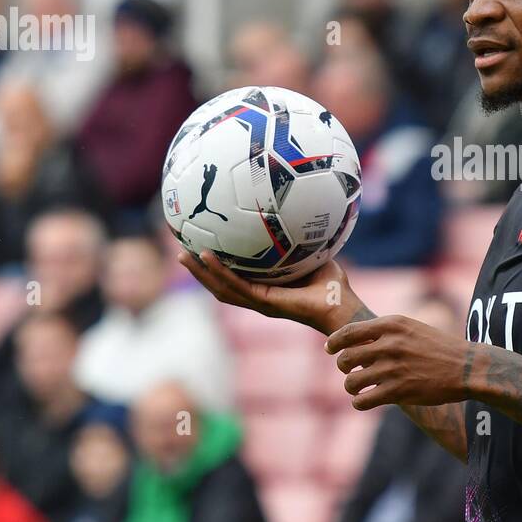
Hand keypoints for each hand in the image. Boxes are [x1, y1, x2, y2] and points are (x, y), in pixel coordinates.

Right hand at [178, 250, 358, 333]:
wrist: (342, 306)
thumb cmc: (332, 286)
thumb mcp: (313, 256)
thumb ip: (302, 241)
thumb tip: (299, 214)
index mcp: (266, 291)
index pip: (233, 281)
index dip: (214, 270)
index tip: (200, 250)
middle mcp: (258, 299)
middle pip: (218, 287)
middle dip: (198, 272)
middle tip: (180, 252)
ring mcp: (259, 302)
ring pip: (220, 288)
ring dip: (200, 273)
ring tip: (182, 255)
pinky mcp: (265, 302)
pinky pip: (236, 285)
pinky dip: (219, 271)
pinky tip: (206, 256)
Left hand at [325, 314, 475, 409]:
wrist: (467, 368)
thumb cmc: (439, 348)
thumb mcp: (411, 329)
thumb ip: (385, 332)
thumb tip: (356, 342)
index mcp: (392, 325)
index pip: (349, 332)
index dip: (334, 342)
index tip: (329, 349)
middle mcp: (389, 345)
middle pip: (345, 359)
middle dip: (344, 367)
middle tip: (351, 372)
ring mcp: (393, 368)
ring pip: (351, 382)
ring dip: (351, 387)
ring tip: (359, 388)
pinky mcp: (398, 391)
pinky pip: (363, 400)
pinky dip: (360, 402)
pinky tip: (365, 400)